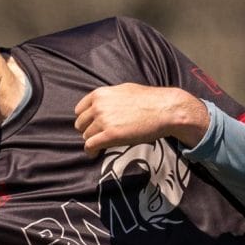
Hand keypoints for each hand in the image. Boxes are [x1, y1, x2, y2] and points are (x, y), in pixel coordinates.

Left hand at [73, 85, 209, 154]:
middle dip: (88, 131)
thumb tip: (104, 104)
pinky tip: (94, 154)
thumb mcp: (124, 90)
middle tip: (98, 136)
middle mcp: (98, 106)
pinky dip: (91, 152)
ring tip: (101, 144)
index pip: (79, 110)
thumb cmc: (150, 100)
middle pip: (81, 124)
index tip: (91, 125)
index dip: (85, 119)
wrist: (165, 110)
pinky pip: (90, 146)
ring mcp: (103, 121)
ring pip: (86, 136)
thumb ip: (110, 97)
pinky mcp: (110, 135)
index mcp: (100, 94)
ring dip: (93, 141)